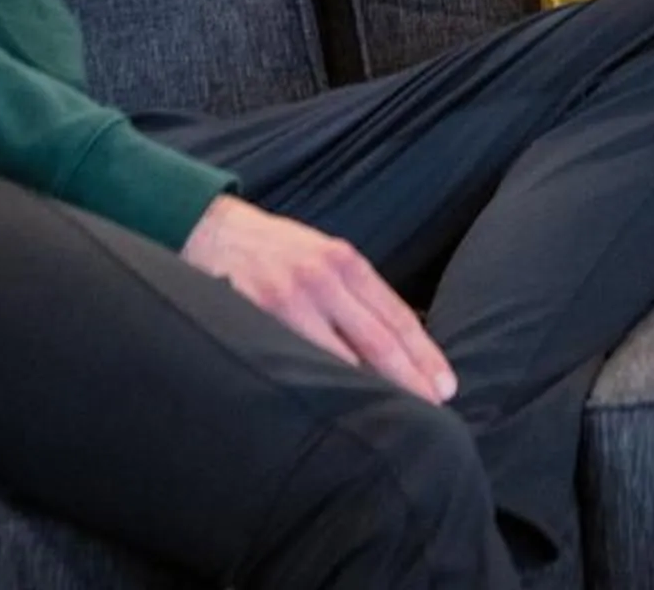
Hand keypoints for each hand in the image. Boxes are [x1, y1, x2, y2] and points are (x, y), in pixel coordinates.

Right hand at [183, 196, 455, 403]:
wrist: (208, 229)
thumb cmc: (270, 250)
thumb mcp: (319, 255)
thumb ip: (351, 293)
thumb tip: (390, 342)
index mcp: (344, 262)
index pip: (396, 316)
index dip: (424, 355)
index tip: (445, 385)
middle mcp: (324, 278)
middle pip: (379, 340)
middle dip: (410, 379)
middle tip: (434, 411)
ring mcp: (290, 299)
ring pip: (341, 358)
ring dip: (370, 391)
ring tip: (394, 424)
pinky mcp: (258, 316)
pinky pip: (297, 361)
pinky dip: (322, 386)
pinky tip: (336, 411)